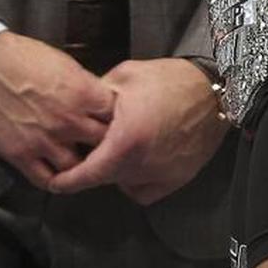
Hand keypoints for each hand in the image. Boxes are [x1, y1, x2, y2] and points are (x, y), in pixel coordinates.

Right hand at [0, 30, 115, 189]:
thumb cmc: (23, 57)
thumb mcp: (64, 63)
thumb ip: (85, 86)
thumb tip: (99, 102)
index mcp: (83, 93)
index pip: (116, 116)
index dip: (117, 119)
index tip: (116, 122)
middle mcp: (68, 121)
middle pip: (103, 144)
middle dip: (106, 145)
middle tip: (104, 147)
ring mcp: (45, 141)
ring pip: (78, 169)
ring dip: (81, 166)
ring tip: (82, 163)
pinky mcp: (21, 155)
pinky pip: (46, 180)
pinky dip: (55, 181)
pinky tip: (58, 175)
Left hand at [46, 57, 227, 204]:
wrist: (214, 90)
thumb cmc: (168, 79)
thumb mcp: (125, 76)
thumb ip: (97, 97)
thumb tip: (77, 110)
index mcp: (125, 140)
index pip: (87, 172)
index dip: (67, 180)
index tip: (53, 183)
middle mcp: (141, 165)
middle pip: (104, 178)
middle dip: (93, 167)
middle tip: (92, 147)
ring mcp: (161, 176)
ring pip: (124, 184)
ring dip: (115, 171)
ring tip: (119, 146)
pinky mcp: (176, 180)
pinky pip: (144, 190)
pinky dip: (136, 180)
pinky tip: (137, 159)